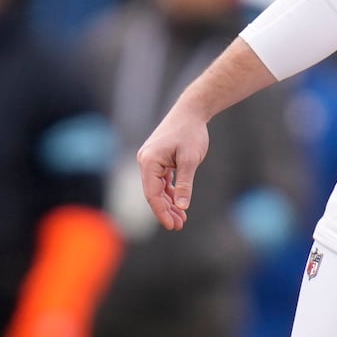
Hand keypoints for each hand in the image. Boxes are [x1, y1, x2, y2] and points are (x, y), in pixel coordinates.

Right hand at [135, 103, 208, 230]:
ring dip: (169, 203)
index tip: (172, 225)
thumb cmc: (191, 132)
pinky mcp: (158, 159)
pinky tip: (179, 203)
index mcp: (149, 161)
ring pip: (157, 188)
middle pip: (153, 193)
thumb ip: (184, 183)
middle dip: (166, 210)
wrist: (191, 110)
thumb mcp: (190, 159)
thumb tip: (182, 206)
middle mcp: (145, 161)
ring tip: (181, 218)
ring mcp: (151, 160)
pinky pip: (162, 180)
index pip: (152, 194)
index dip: (161, 212)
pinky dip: (170, 192)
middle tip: (179, 226)